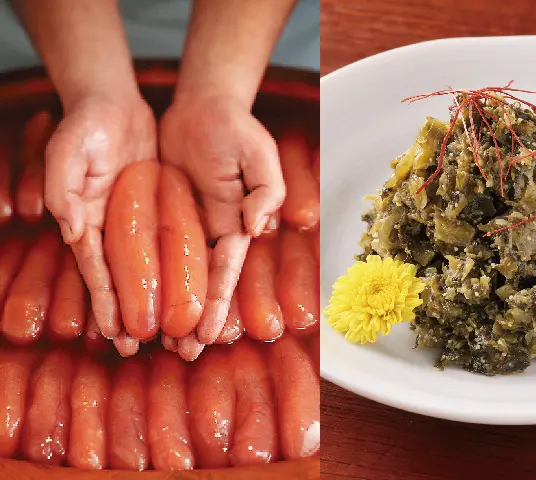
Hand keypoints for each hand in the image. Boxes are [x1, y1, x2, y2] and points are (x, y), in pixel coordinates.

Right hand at [45, 94, 156, 340]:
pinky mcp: (159, 208)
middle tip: (142, 351)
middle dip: (131, 314)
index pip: (97, 270)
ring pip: (150, 268)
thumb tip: (73, 231)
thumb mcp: (67, 151)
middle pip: (124, 279)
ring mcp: (137, 221)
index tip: (115, 335)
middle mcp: (114, 228)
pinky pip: (171, 243)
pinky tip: (188, 291)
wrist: (113, 103)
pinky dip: (176, 269)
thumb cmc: (85, 125)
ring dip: (158, 299)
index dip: (105, 302)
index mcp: (89, 220)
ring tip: (169, 333)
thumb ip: (64, 188)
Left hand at [160, 94, 285, 343]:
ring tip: (153, 340)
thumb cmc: (237, 129)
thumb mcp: (262, 157)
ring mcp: (182, 223)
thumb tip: (256, 229)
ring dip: (164, 304)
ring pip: (171, 272)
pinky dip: (141, 271)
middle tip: (180, 354)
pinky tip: (130, 294)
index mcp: (235, 225)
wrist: (204, 105)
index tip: (206, 337)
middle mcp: (209, 232)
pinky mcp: (158, 209)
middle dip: (192, 318)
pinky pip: (147, 245)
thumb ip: (266, 193)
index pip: (225, 273)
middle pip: (198, 282)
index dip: (215, 304)